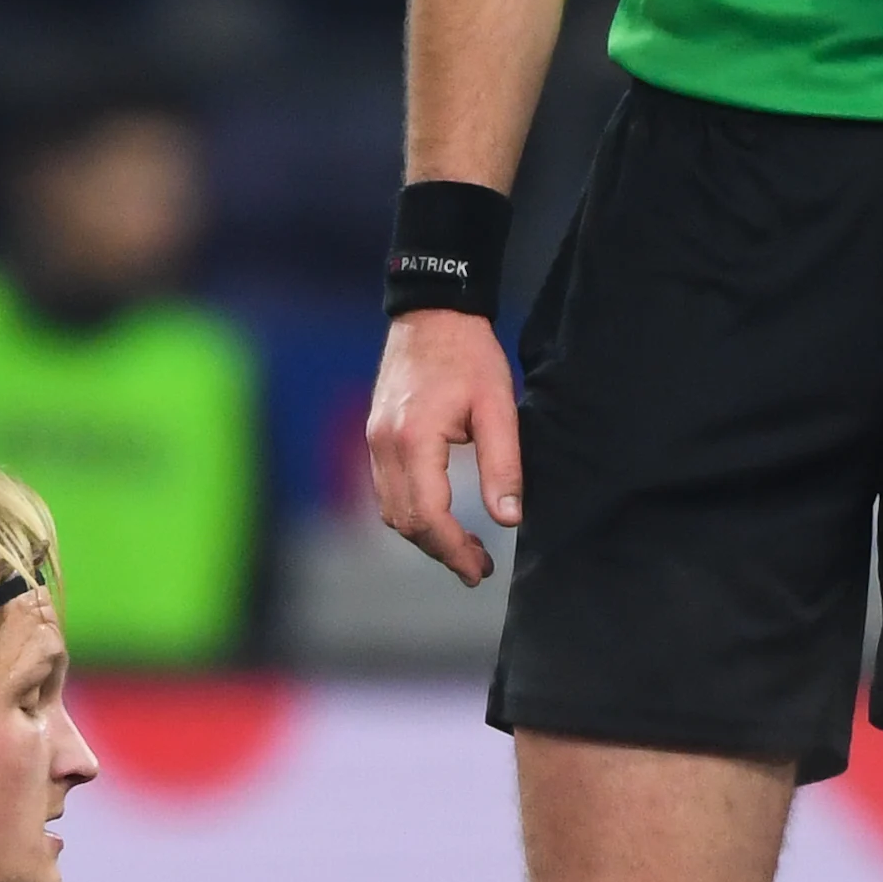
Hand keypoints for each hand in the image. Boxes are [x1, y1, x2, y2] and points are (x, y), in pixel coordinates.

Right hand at [366, 308, 522, 586]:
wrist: (431, 312)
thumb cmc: (469, 355)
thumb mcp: (498, 408)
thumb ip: (503, 465)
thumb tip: (508, 519)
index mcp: (413, 439)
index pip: (427, 515)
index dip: (453, 549)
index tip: (480, 569)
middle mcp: (384, 444)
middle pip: (404, 520)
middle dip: (440, 550)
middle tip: (477, 567)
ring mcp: (374, 440)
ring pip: (390, 510)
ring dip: (424, 536)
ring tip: (463, 549)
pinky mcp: (376, 436)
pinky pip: (386, 490)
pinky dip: (411, 513)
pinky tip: (440, 518)